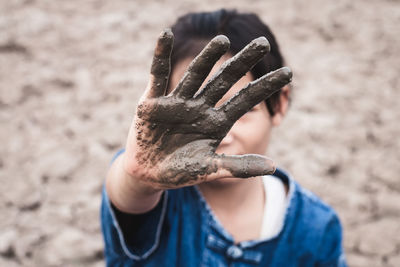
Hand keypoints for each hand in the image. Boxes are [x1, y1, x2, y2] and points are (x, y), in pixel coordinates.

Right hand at [124, 29, 291, 189]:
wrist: (148, 174)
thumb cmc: (181, 171)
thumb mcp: (210, 169)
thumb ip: (239, 166)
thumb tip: (273, 167)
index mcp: (216, 122)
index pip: (245, 100)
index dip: (265, 87)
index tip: (288, 73)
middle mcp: (200, 107)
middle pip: (224, 80)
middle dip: (242, 63)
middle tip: (262, 43)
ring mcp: (177, 102)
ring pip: (196, 75)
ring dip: (208, 57)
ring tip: (223, 41)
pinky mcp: (153, 101)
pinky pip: (157, 75)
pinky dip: (160, 56)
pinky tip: (165, 35)